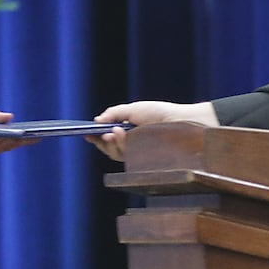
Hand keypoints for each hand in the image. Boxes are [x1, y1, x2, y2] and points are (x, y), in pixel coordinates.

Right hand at [85, 101, 219, 161]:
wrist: (182, 121)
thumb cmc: (160, 113)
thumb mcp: (133, 109)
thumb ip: (114, 114)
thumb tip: (96, 120)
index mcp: (127, 131)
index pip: (107, 138)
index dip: (96, 137)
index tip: (86, 133)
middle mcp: (131, 144)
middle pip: (109, 148)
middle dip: (101, 142)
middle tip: (99, 135)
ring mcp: (137, 153)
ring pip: (116, 154)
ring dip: (111, 143)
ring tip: (112, 133)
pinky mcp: (143, 160)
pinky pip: (126, 156)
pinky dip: (121, 145)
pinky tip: (121, 134)